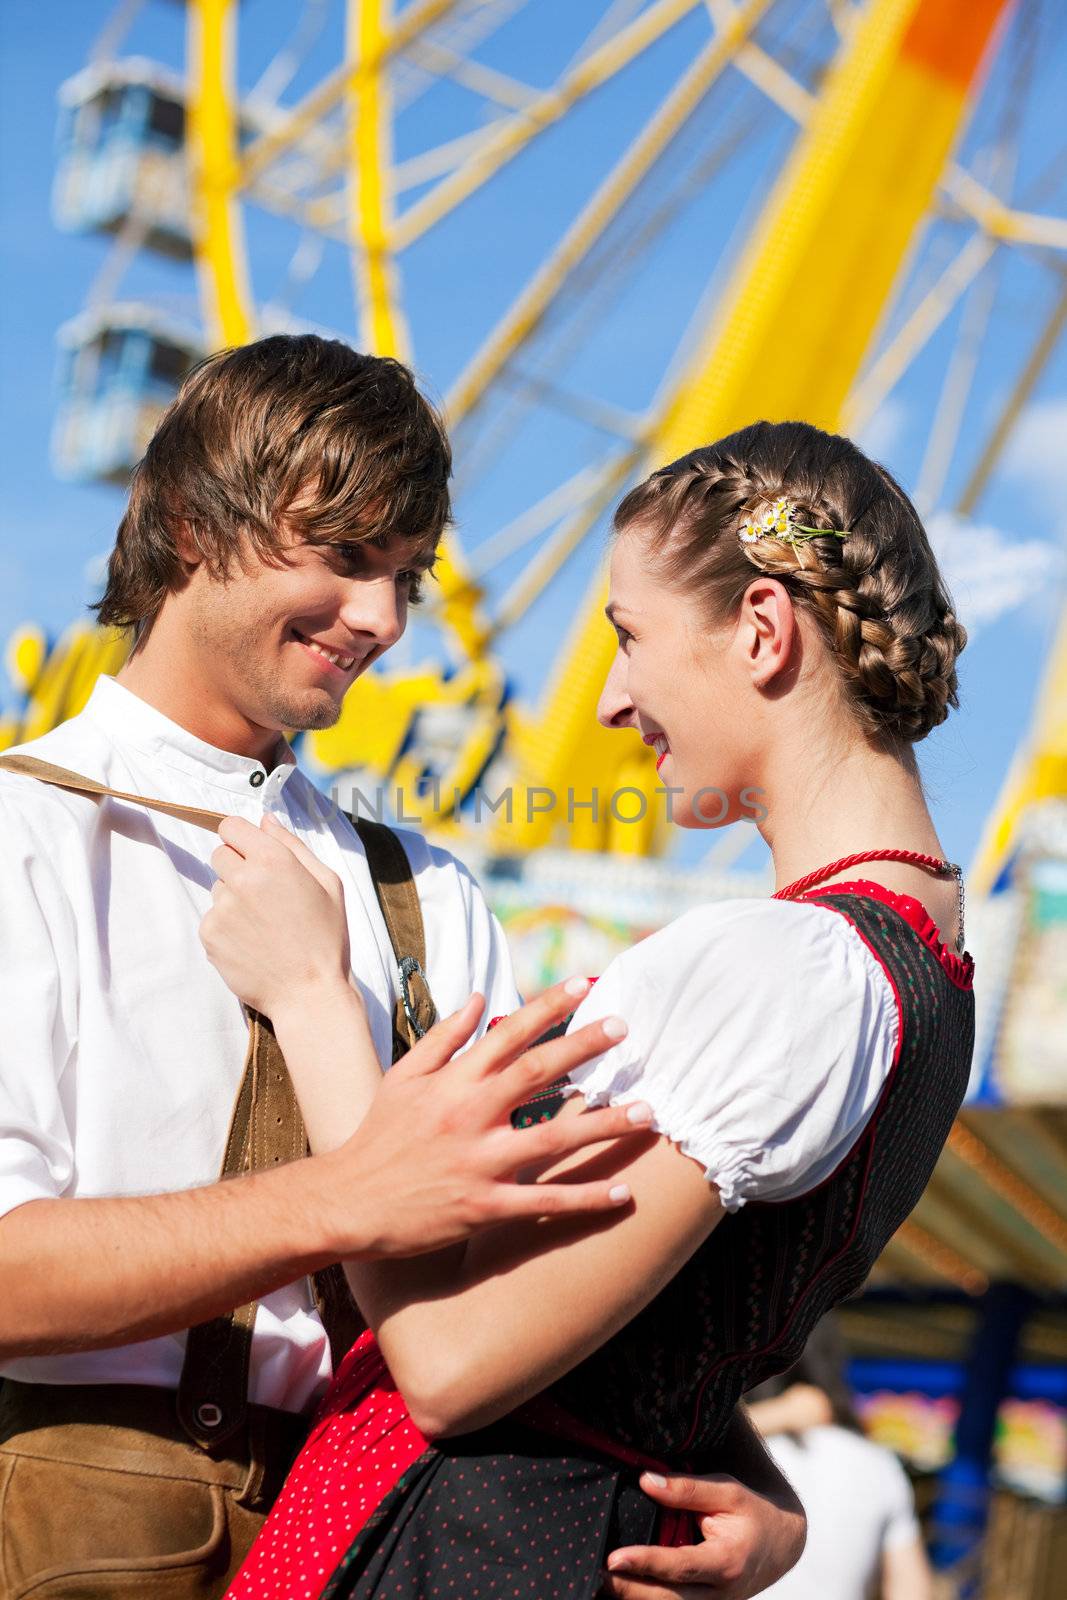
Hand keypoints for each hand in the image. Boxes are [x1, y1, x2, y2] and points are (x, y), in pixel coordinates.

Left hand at [200, 813, 350, 1014]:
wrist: (309, 993)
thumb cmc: (325, 938)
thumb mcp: (327, 883)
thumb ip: (292, 846)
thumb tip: (265, 820)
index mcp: (274, 861)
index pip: (231, 827)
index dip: (241, 838)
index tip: (251, 853)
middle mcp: (243, 879)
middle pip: (219, 854)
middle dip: (237, 867)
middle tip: (264, 896)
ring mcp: (222, 908)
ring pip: (217, 889)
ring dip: (233, 900)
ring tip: (264, 926)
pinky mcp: (210, 935)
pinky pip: (212, 918)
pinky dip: (228, 928)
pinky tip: (253, 943)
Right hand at [312, 978, 654, 1257]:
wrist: (348, 1202)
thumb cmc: (379, 1137)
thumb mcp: (404, 1078)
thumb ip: (445, 1036)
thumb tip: (483, 997)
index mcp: (454, 1081)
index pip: (509, 1032)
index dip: (549, 1006)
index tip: (585, 985)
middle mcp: (470, 1114)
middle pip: (538, 1072)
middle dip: (584, 1047)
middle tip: (624, 1028)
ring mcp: (480, 1161)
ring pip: (553, 1137)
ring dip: (603, 1123)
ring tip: (647, 1112)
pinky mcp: (485, 1206)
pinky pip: (545, 1202)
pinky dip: (586, 1198)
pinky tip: (624, 1192)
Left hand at [601, 1471, 805, 1598]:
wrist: (782, 1544)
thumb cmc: (750, 1511)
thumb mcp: (726, 1491)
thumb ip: (687, 1489)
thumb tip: (645, 1480)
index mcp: (728, 1562)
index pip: (680, 1566)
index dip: (646, 1563)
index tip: (613, 1558)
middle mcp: (721, 1594)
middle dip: (630, 1591)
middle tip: (597, 1575)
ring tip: (600, 1586)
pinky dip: (646, 1599)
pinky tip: (621, 1591)